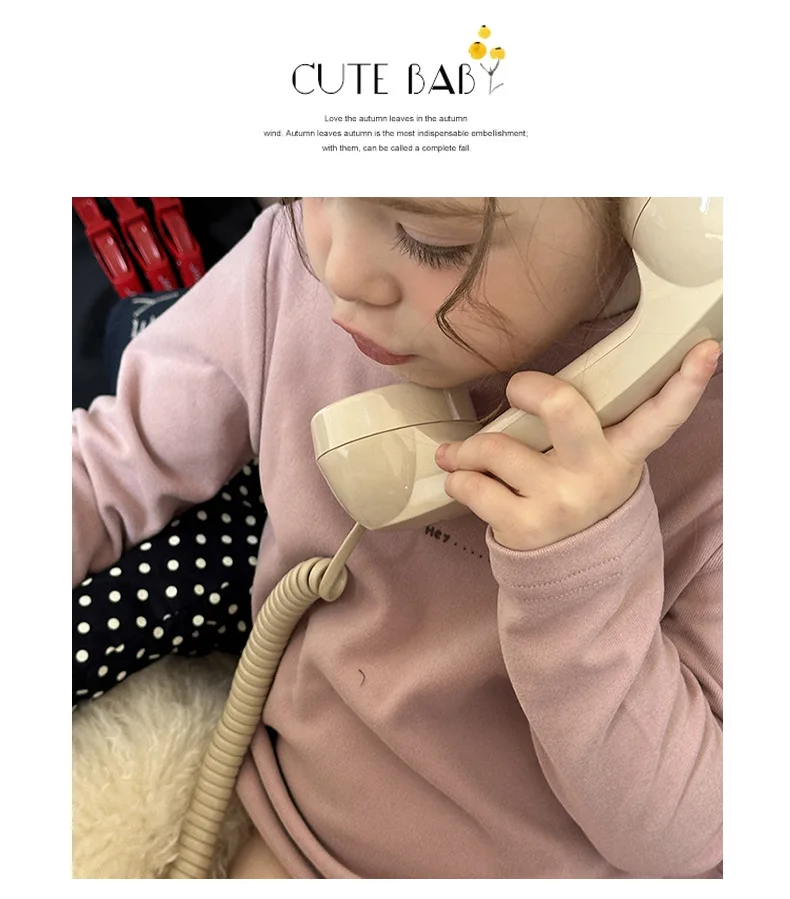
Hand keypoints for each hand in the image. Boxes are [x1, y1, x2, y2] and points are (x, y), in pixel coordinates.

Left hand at [435, 340, 720, 550]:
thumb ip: (581, 424)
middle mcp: (595, 474)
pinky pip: (473, 485)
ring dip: (468, 448)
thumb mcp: (599, 461)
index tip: (707, 349)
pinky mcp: (524, 526)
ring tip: (462, 453)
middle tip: (516, 389)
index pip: (661, 415)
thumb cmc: (579, 492)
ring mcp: (560, 501)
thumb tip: (531, 383)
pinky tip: (461, 478)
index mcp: (622, 451)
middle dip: (528, 387)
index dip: (685, 383)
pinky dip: (458, 477)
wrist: (572, 569)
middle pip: (562, 406)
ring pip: (495, 447)